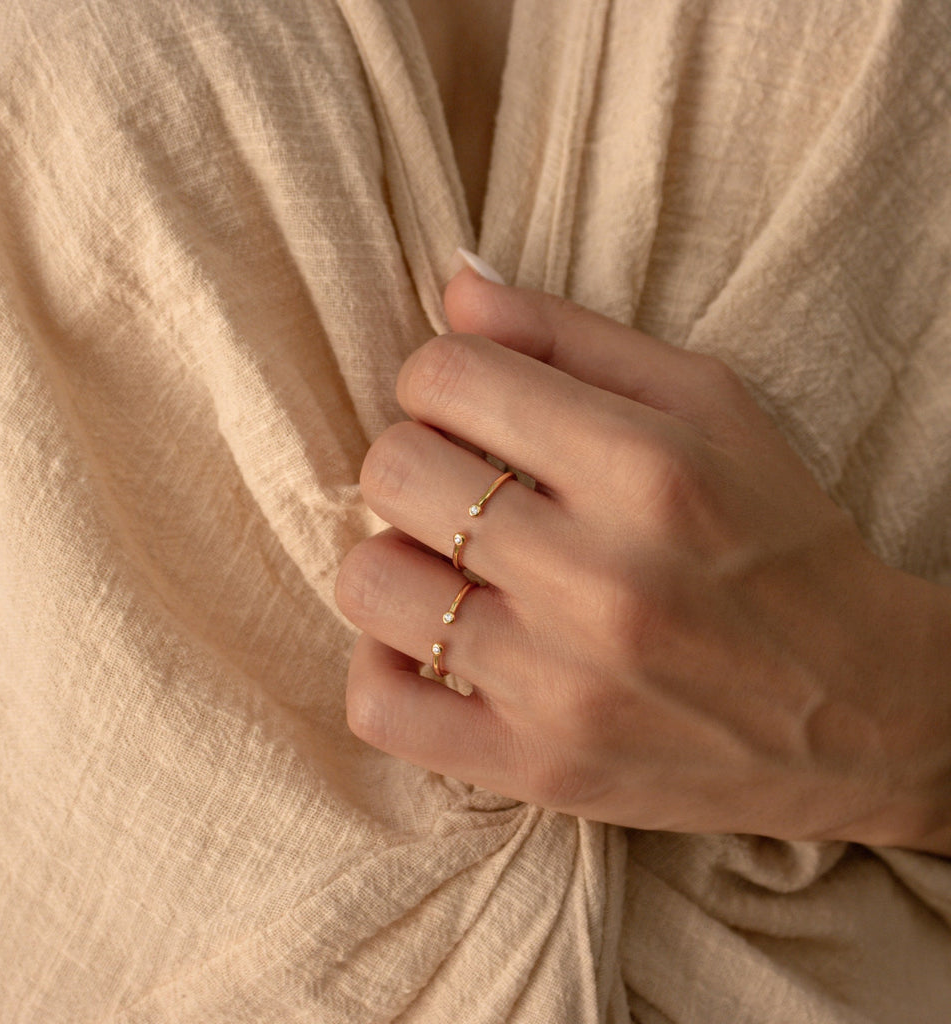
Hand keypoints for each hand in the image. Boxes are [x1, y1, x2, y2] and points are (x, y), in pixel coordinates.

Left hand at [336, 266, 950, 851]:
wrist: (858, 712)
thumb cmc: (777, 539)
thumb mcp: (710, 405)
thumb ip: (572, 335)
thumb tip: (456, 284)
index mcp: (646, 467)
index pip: (446, 375)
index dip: (437, 377)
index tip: (467, 408)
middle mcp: (600, 577)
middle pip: (393, 472)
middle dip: (410, 459)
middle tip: (458, 485)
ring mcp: (562, 684)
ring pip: (369, 582)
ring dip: (394, 557)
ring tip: (449, 565)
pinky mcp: (538, 766)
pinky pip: (378, 709)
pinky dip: (380, 668)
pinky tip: (429, 647)